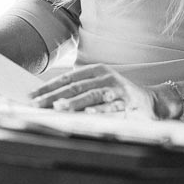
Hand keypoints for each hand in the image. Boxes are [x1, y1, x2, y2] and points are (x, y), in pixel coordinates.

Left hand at [30, 64, 153, 116]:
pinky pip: (110, 107)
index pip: (68, 78)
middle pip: (76, 87)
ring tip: (58, 107)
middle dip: (55, 96)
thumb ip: (81, 88)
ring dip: (74, 102)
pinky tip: (88, 114)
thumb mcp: (100, 84)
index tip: (32, 95)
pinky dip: (99, 110)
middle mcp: (106, 77)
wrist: (151, 100)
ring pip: (91, 95)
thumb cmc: (119, 93)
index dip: (49, 86)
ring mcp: (117, 89)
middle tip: (38, 104)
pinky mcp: (127, 102)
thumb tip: (51, 98)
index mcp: (96, 70)